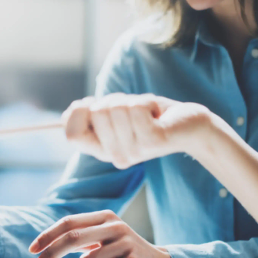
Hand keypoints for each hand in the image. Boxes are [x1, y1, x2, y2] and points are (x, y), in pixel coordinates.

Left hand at [29, 210, 175, 257]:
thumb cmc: (125, 256)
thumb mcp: (103, 240)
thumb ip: (80, 238)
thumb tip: (45, 246)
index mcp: (104, 217)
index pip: (68, 223)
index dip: (47, 235)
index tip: (32, 250)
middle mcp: (114, 225)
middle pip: (71, 238)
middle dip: (49, 255)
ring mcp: (125, 242)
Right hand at [63, 94, 212, 168]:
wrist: (189, 126)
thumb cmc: (151, 117)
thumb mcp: (116, 115)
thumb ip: (91, 116)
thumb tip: (68, 114)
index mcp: (102, 151)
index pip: (72, 135)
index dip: (79, 113)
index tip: (95, 105)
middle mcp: (115, 157)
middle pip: (95, 114)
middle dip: (114, 100)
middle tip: (132, 111)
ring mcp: (133, 151)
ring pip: (116, 108)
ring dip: (132, 100)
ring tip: (147, 113)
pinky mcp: (152, 141)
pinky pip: (136, 108)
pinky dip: (147, 101)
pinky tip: (156, 114)